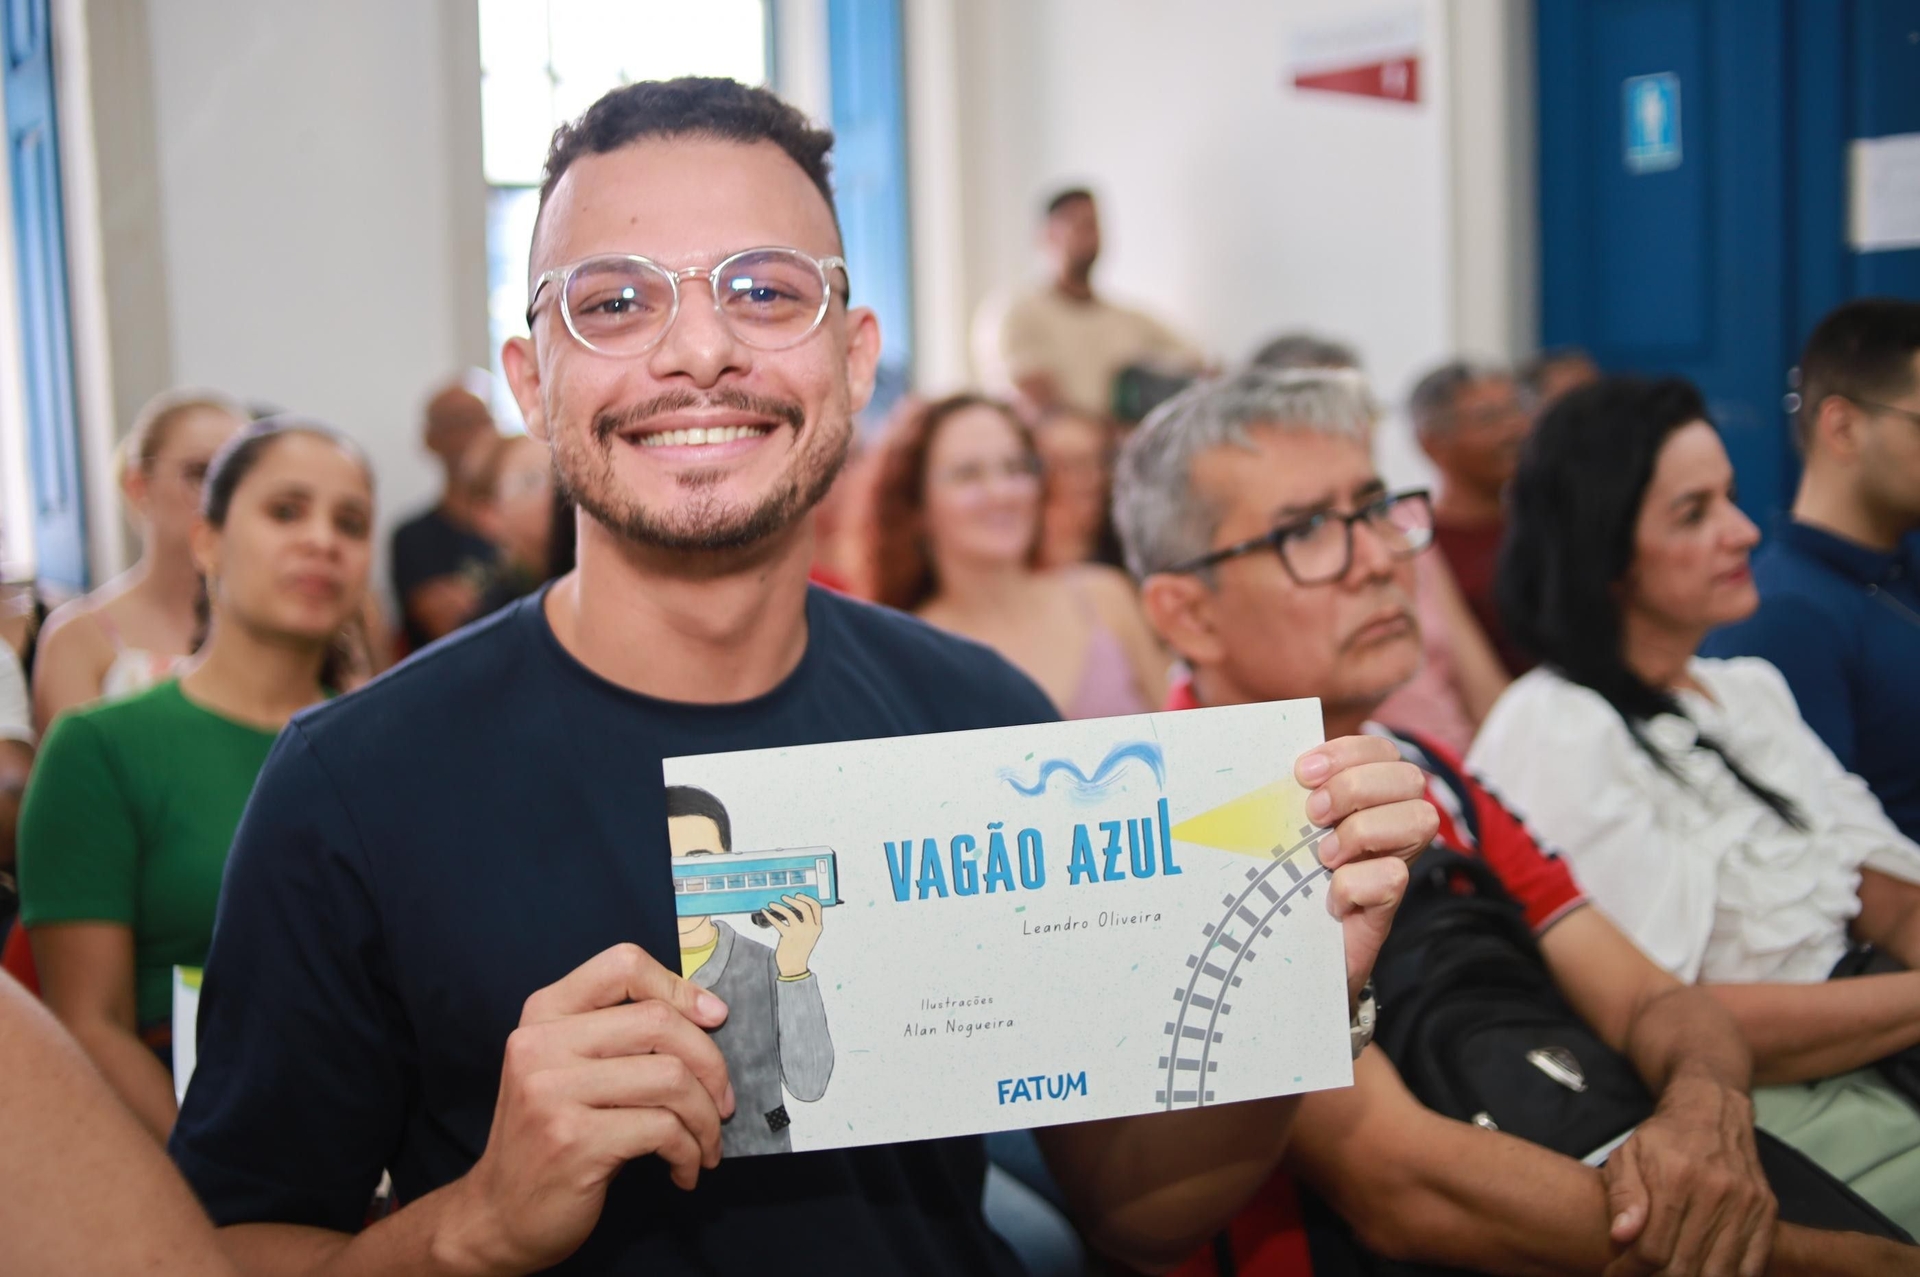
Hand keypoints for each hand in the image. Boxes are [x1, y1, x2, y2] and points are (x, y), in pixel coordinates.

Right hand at [439, 944, 735, 1274]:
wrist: (500, 1215)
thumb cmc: (553, 1136)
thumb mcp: (570, 1068)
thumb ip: (619, 1034)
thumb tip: (708, 1013)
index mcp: (544, 1014)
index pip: (624, 965)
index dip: (679, 988)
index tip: (713, 1019)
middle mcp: (541, 1044)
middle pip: (659, 1022)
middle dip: (711, 1064)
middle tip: (723, 1102)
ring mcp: (553, 1092)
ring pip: (670, 1078)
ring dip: (706, 1117)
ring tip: (706, 1143)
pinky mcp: (573, 1141)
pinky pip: (663, 1129)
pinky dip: (689, 1152)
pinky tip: (684, 1170)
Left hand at [765, 893, 824, 977]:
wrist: (794, 967)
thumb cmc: (799, 950)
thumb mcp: (809, 936)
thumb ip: (806, 923)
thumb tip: (795, 906)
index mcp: (817, 927)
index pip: (816, 907)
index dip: (807, 898)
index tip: (798, 895)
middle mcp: (810, 929)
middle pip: (804, 907)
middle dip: (793, 900)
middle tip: (784, 898)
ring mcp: (799, 932)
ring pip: (790, 912)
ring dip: (779, 906)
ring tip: (772, 904)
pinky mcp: (788, 936)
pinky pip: (778, 922)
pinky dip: (770, 916)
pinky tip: (765, 912)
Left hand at [1296, 737, 1432, 1003]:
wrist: (1284, 948)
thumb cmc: (1283, 879)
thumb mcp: (1285, 828)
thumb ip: (1290, 795)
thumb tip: (1269, 764)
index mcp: (1371, 797)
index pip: (1382, 751)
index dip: (1348, 752)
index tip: (1302, 772)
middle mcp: (1395, 826)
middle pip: (1409, 777)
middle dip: (1354, 787)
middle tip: (1313, 814)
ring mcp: (1398, 863)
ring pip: (1419, 819)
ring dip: (1361, 830)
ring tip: (1324, 855)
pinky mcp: (1390, 906)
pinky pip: (1392, 876)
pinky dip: (1352, 883)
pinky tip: (1329, 897)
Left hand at [1600, 1075, 1773, 1276]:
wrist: (1712, 1113)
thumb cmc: (1662, 1138)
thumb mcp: (1627, 1155)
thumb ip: (1622, 1195)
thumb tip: (1621, 1236)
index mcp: (1675, 1179)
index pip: (1652, 1250)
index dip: (1630, 1271)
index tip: (1616, 1273)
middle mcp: (1715, 1193)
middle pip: (1685, 1267)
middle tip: (1641, 1276)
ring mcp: (1746, 1205)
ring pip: (1719, 1273)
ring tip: (1668, 1274)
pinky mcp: (1766, 1212)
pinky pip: (1751, 1266)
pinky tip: (1703, 1271)